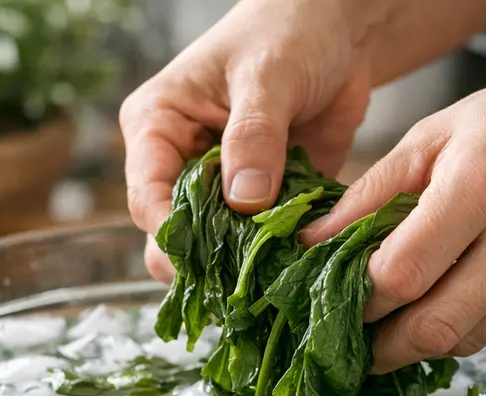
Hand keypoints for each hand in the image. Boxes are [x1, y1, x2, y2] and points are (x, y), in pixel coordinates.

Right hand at [119, 0, 372, 280]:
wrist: (338, 31)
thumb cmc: (287, 32)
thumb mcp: (267, 76)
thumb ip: (254, 136)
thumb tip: (244, 200)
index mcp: (157, 127)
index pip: (147, 196)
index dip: (171, 234)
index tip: (205, 258)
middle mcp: (180, 163)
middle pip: (175, 234)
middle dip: (206, 259)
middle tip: (245, 276)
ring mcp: (221, 188)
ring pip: (217, 248)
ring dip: (245, 263)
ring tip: (275, 273)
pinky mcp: (263, 203)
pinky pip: (262, 243)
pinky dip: (279, 255)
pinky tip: (300, 262)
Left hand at [303, 50, 485, 373]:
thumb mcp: (437, 134)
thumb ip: (372, 193)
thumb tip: (313, 243)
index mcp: (480, 186)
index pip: (400, 275)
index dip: (358, 299)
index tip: (335, 297)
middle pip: (434, 328)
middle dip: (382, 346)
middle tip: (354, 337)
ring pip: (465, 341)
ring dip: (420, 341)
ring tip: (394, 322)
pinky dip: (463, 325)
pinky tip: (450, 299)